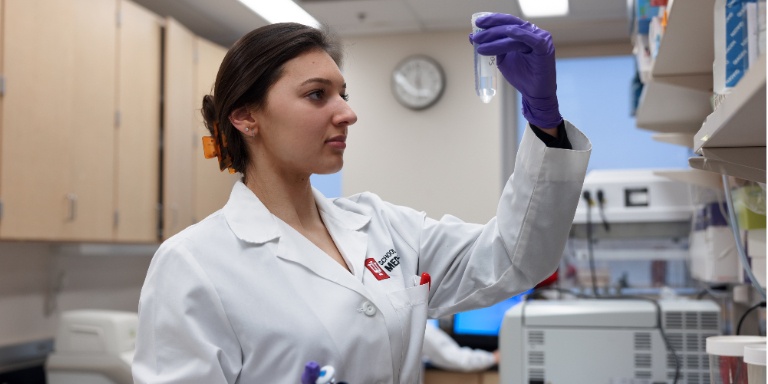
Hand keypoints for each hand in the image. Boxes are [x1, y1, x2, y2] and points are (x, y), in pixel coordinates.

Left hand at [471, 13, 561, 127]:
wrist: (534, 93)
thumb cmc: (521, 75)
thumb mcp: (502, 59)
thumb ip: (491, 46)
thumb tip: (472, 36)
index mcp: (523, 32)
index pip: (507, 21)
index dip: (492, 20)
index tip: (477, 22)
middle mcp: (533, 32)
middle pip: (510, 24)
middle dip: (491, 29)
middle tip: (476, 36)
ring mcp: (541, 38)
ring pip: (515, 33)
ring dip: (496, 37)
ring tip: (481, 44)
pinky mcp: (545, 48)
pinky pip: (532, 39)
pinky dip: (520, 34)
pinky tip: (508, 32)